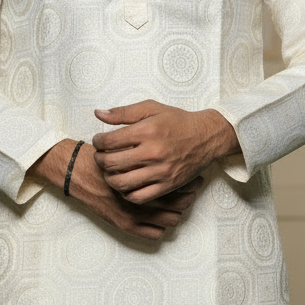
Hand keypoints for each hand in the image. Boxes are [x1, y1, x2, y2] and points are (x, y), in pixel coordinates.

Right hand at [27, 138, 201, 240]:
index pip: (180, 183)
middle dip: (189, 196)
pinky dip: (162, 227)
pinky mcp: (126, 225)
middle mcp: (142, 196)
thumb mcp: (123, 139)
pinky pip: (154, 234)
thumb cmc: (104, 157)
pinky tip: (163, 215)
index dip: (191, 181)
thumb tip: (170, 138)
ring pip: (170, 220)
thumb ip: (143, 136)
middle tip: (192, 188)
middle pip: (180, 203)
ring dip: (178, 212)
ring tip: (181, 203)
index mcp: (146, 174)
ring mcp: (134, 214)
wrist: (77, 173)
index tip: (195, 176)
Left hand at [92, 100, 239, 203]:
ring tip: (110, 171)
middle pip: (111, 163)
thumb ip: (123, 112)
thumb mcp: (151, 108)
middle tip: (100, 156)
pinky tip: (126, 183)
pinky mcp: (167, 185)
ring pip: (122, 183)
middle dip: (99, 160)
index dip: (98, 141)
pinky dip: (126, 193)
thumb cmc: (177, 121)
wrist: (206, 137)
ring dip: (109, 178)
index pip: (109, 141)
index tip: (99, 141)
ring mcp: (160, 172)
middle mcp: (153, 152)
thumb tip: (98, 114)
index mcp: (147, 131)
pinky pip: (139, 197)